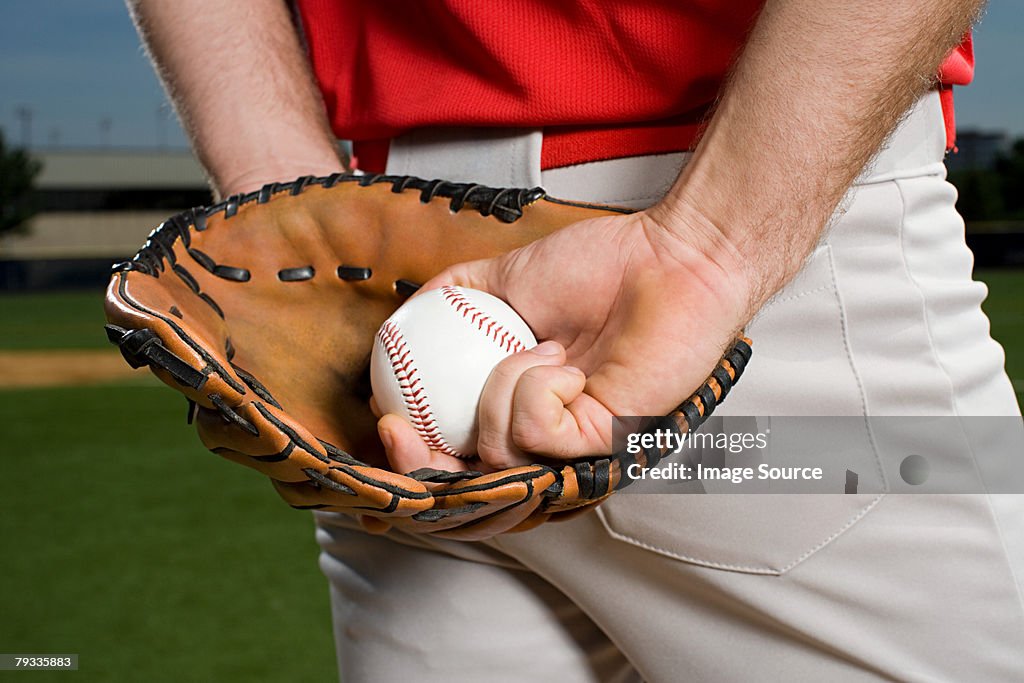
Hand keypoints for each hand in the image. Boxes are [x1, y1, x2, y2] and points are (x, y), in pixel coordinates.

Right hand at [375, 205, 753, 473]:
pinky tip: (565, 360)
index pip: (459, 476)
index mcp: (521, 422)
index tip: (386, 423)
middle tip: (399, 427)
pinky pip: (534, 433)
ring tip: (540, 346)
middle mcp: (548, 451)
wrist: (664, 258)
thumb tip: (401, 324)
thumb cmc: (600, 268)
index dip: (413, 471)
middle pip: (470, 505)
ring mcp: (577, 456)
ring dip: (497, 391)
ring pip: (497, 459)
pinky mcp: (605, 448)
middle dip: (421, 474)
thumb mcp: (503, 281)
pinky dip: (534, 385)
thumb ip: (451, 300)